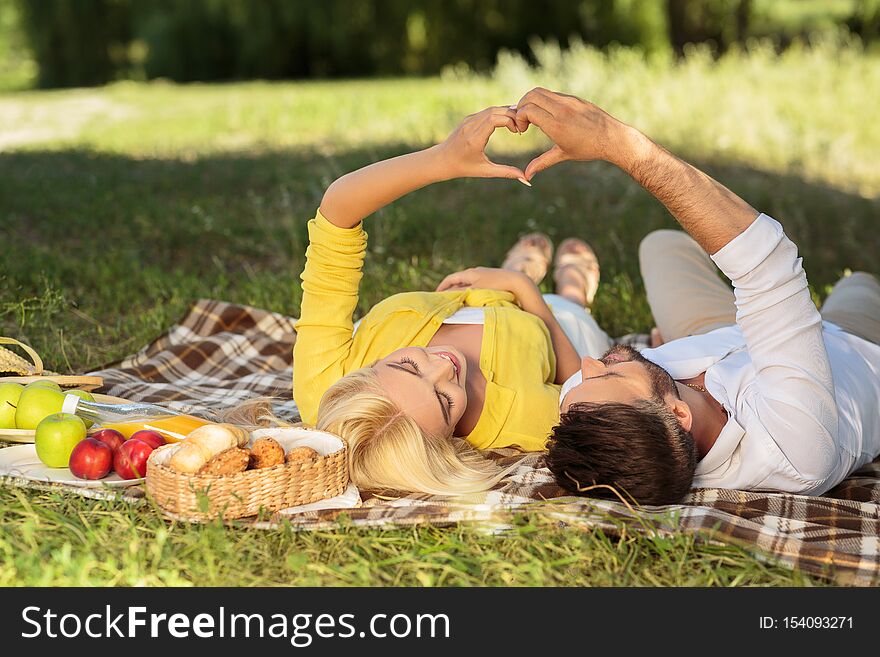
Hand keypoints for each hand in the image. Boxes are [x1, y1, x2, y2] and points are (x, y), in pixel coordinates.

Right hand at [436, 266, 534, 298]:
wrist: (516, 282)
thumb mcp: (475, 291)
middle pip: (458, 281)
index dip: (442, 287)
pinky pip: (476, 286)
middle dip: (450, 290)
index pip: (450, 278)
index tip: (436, 295)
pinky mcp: (492, 280)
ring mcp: (484, 275)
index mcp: (469, 273)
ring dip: (461, 292)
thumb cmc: (495, 285)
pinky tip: (473, 300)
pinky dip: (471, 293)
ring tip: (457, 302)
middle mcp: (476, 272)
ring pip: (468, 284)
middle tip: (445, 300)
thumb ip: (460, 293)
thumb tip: (446, 296)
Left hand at [437, 107, 526, 181]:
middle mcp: (470, 126)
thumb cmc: (463, 168)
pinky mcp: (468, 118)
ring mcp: (468, 120)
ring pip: (492, 109)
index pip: (494, 119)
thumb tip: (526, 179)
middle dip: (512, 115)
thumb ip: (506, 173)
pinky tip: (508, 121)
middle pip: (495, 110)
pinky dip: (499, 113)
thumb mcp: (485, 171)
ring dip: (507, 113)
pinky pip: (486, 111)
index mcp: (474, 138)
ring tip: (517, 124)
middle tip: (522, 127)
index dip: (510, 121)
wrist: (441, 160)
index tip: (518, 132)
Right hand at [513, 87, 630, 179]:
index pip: (527, 110)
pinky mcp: (574, 98)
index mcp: (556, 125)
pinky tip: (547, 113)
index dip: (519, 118)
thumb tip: (527, 176)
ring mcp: (569, 101)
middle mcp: (561, 110)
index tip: (522, 129)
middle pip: (531, 96)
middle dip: (521, 106)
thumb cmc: (588, 148)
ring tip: (533, 116)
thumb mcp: (563, 154)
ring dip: (531, 101)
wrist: (612, 137)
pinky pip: (553, 94)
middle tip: (524, 120)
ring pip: (541, 91)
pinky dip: (544, 101)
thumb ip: (542, 163)